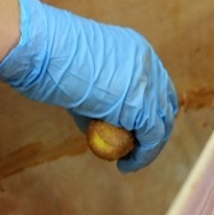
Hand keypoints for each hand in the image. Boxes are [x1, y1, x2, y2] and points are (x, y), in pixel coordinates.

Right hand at [0, 0, 177, 172]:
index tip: (136, 124)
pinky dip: (142, 156)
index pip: (154, 82)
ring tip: (129, 160)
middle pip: (164, 103)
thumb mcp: (84, 69)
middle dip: (155, 127)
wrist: (48, 52)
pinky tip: (126, 165)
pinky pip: (151, 138)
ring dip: (149, 146)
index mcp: (137, 49)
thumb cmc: (52, 56)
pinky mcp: (141, 106)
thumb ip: (98, 91)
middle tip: (136, 146)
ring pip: (162, 123)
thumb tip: (99, 118)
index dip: (149, 106)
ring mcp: (148, 85)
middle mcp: (149, 65)